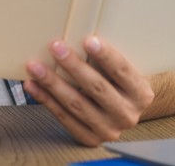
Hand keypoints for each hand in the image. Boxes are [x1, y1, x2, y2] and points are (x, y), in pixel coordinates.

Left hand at [23, 37, 154, 146]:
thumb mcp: (125, 72)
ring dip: (53, 83)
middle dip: (73, 65)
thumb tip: (80, 37)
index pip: (122, 70)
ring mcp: (108, 129)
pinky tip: (33, 86)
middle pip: (97, 87)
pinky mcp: (90, 138)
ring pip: (76, 104)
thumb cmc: (121, 83)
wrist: (126, 111)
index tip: (88, 40)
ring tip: (36, 67)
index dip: (105, 55)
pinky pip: (64, 118)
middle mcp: (127, 114)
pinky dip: (46, 100)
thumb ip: (109, 60)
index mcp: (141, 94)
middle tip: (55, 47)